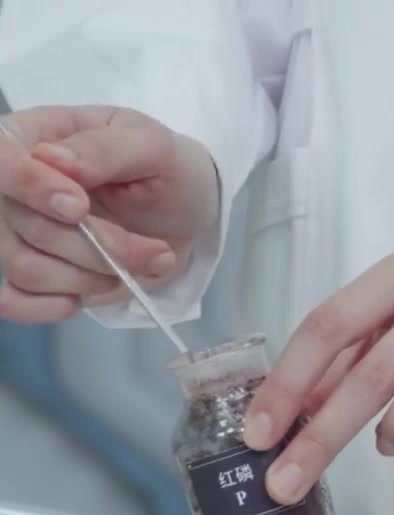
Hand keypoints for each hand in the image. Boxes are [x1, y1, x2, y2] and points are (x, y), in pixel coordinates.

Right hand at [0, 106, 218, 322]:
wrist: (185, 212)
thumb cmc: (166, 168)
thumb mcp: (151, 145)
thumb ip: (104, 149)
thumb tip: (52, 159)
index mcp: (31, 138)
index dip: (29, 186)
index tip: (78, 207)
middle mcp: (14, 189)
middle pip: (27, 227)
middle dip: (99, 245)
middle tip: (156, 249)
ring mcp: (20, 234)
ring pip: (28, 268)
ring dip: (94, 275)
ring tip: (140, 263)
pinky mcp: (35, 275)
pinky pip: (14, 302)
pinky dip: (56, 305)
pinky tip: (94, 292)